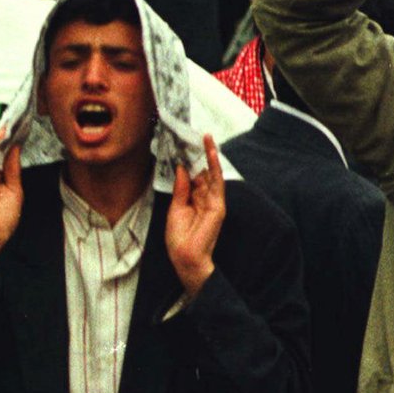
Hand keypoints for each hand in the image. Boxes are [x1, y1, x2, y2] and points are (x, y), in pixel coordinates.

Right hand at [0, 130, 22, 278]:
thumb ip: (13, 168)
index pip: (4, 155)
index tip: (22, 128)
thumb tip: (15, 148)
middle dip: (6, 135)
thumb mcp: (15, 189)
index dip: (12, 142)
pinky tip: (0, 136)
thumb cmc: (3, 218)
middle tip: (18, 119)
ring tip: (11, 123)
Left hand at [165, 135, 224, 297]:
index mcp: (194, 200)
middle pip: (203, 172)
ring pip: (212, 173)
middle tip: (195, 135)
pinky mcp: (218, 205)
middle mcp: (205, 199)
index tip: (184, 145)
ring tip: (206, 137)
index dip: (190, 161)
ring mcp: (213, 202)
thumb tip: (181, 168)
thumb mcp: (175, 208)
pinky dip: (215, 166)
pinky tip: (211, 153)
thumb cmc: (179, 239)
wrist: (185, 257)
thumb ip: (181, 188)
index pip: (194, 176)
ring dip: (210, 155)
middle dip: (200, 154)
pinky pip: (217, 182)